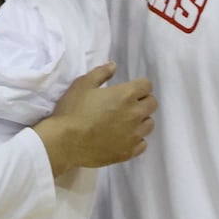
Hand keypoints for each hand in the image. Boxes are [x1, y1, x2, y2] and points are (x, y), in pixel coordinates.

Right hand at [34, 63, 155, 173]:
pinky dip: (136, 138)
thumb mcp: (82, 85)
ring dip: (141, 120)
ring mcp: (134, 135)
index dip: (138, 85)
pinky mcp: (130, 152)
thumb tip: (113, 66)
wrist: (66, 142)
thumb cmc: (73, 111)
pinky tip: (123, 137)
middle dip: (142, 101)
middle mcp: (135, 114)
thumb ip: (100, 73)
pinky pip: (143, 143)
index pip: (146, 85)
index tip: (128, 89)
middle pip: (152, 104)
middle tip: (127, 104)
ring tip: (125, 121)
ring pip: (149, 124)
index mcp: (126, 95)